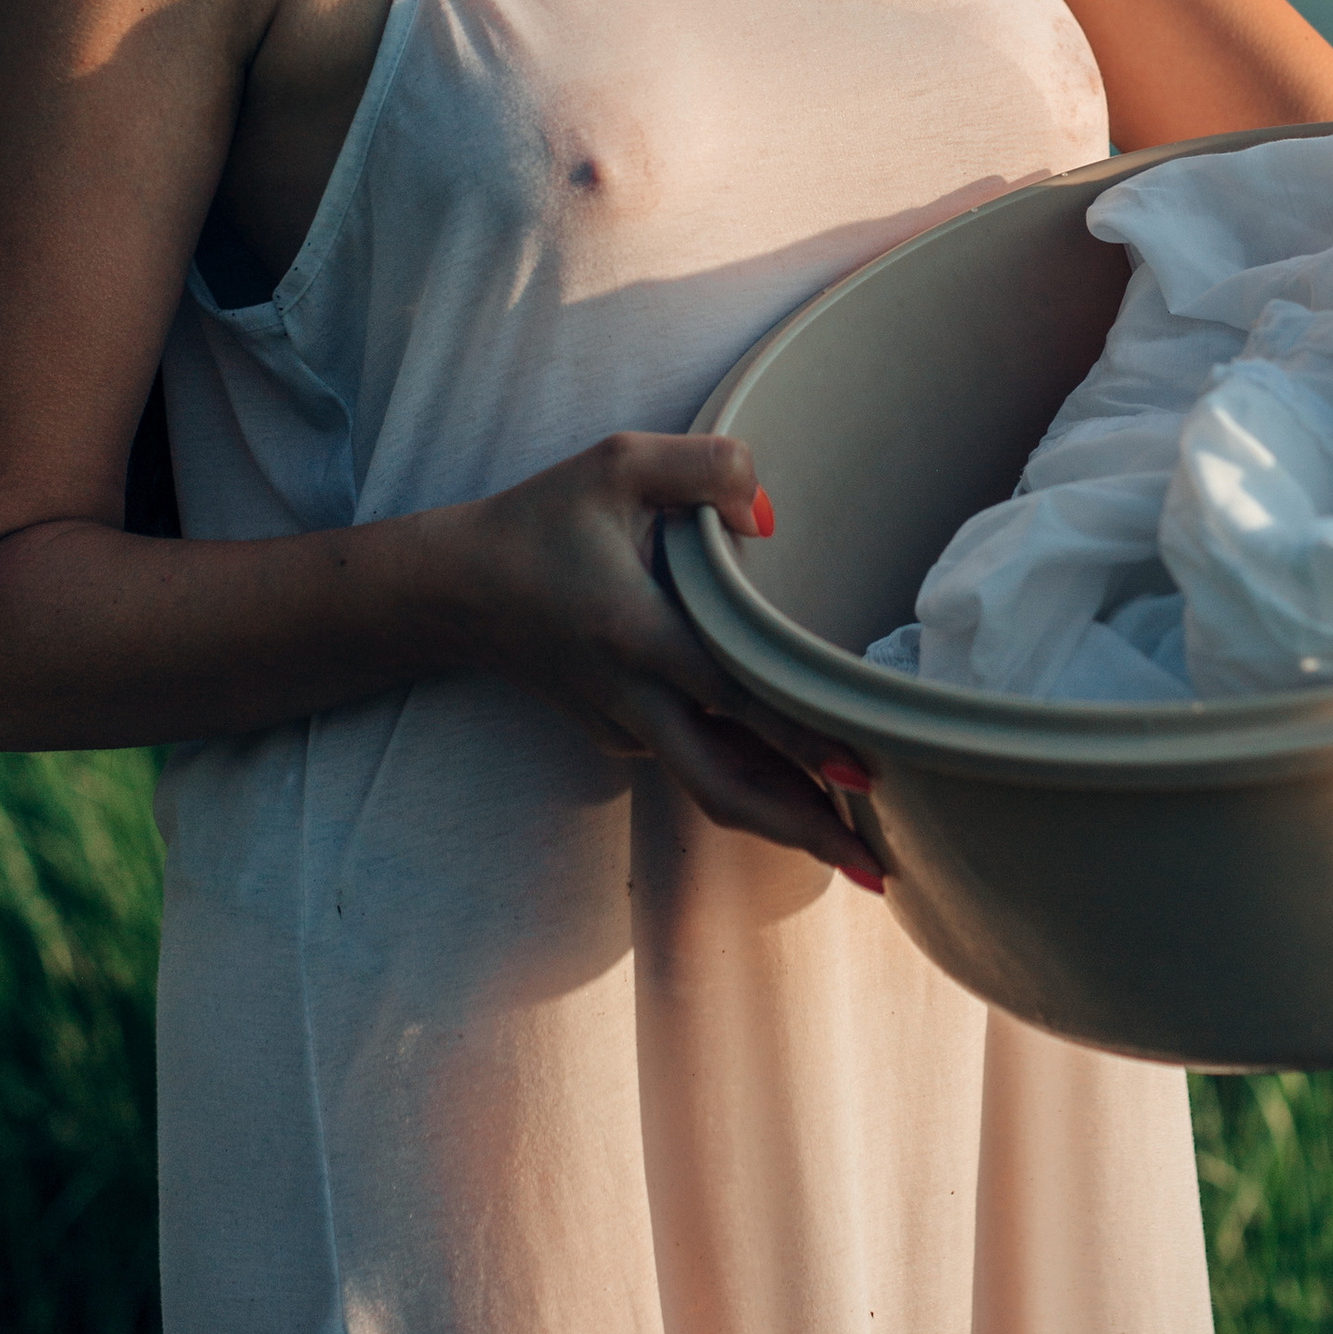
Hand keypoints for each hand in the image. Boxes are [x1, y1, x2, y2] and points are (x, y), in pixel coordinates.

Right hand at [447, 431, 884, 882]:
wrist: (456, 589)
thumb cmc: (541, 520)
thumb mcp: (617, 463)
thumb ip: (704, 468)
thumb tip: (770, 514)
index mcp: (635, 633)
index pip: (732, 696)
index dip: (798, 737)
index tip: (862, 771)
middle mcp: (630, 696)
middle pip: (724, 785)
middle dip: (802, 830)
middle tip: (876, 870)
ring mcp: (621, 726)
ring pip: (711, 788)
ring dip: (783, 821)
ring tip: (858, 852)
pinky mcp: (617, 735)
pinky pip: (690, 764)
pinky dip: (745, 784)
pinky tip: (800, 788)